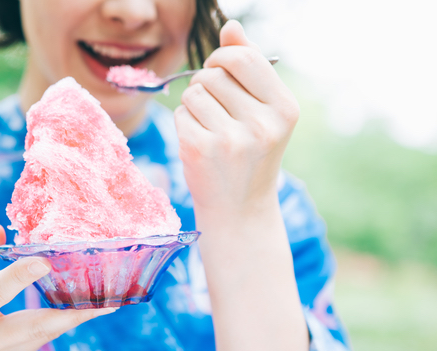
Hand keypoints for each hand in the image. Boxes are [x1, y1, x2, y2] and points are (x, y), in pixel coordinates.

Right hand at [0, 223, 114, 350]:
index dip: (20, 276)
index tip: (45, 259)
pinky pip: (41, 338)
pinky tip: (79, 305)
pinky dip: (61, 321)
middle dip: (76, 314)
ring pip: (46, 333)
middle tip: (110, 301)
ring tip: (107, 297)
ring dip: (76, 315)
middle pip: (36, 326)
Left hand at [174, 20, 299, 217]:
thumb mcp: (263, 113)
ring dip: (193, 104)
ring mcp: (231, 139)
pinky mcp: (201, 150)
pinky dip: (183, 123)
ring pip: (193, 91)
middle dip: (206, 83)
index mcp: (284, 108)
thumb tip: (230, 25)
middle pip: (213, 73)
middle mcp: (262, 123)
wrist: (239, 210)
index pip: (243, 57)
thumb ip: (249, 68)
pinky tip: (198, 142)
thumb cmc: (250, 155)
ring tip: (209, 127)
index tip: (218, 71)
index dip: (222, 58)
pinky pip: (180, 113)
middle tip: (214, 108)